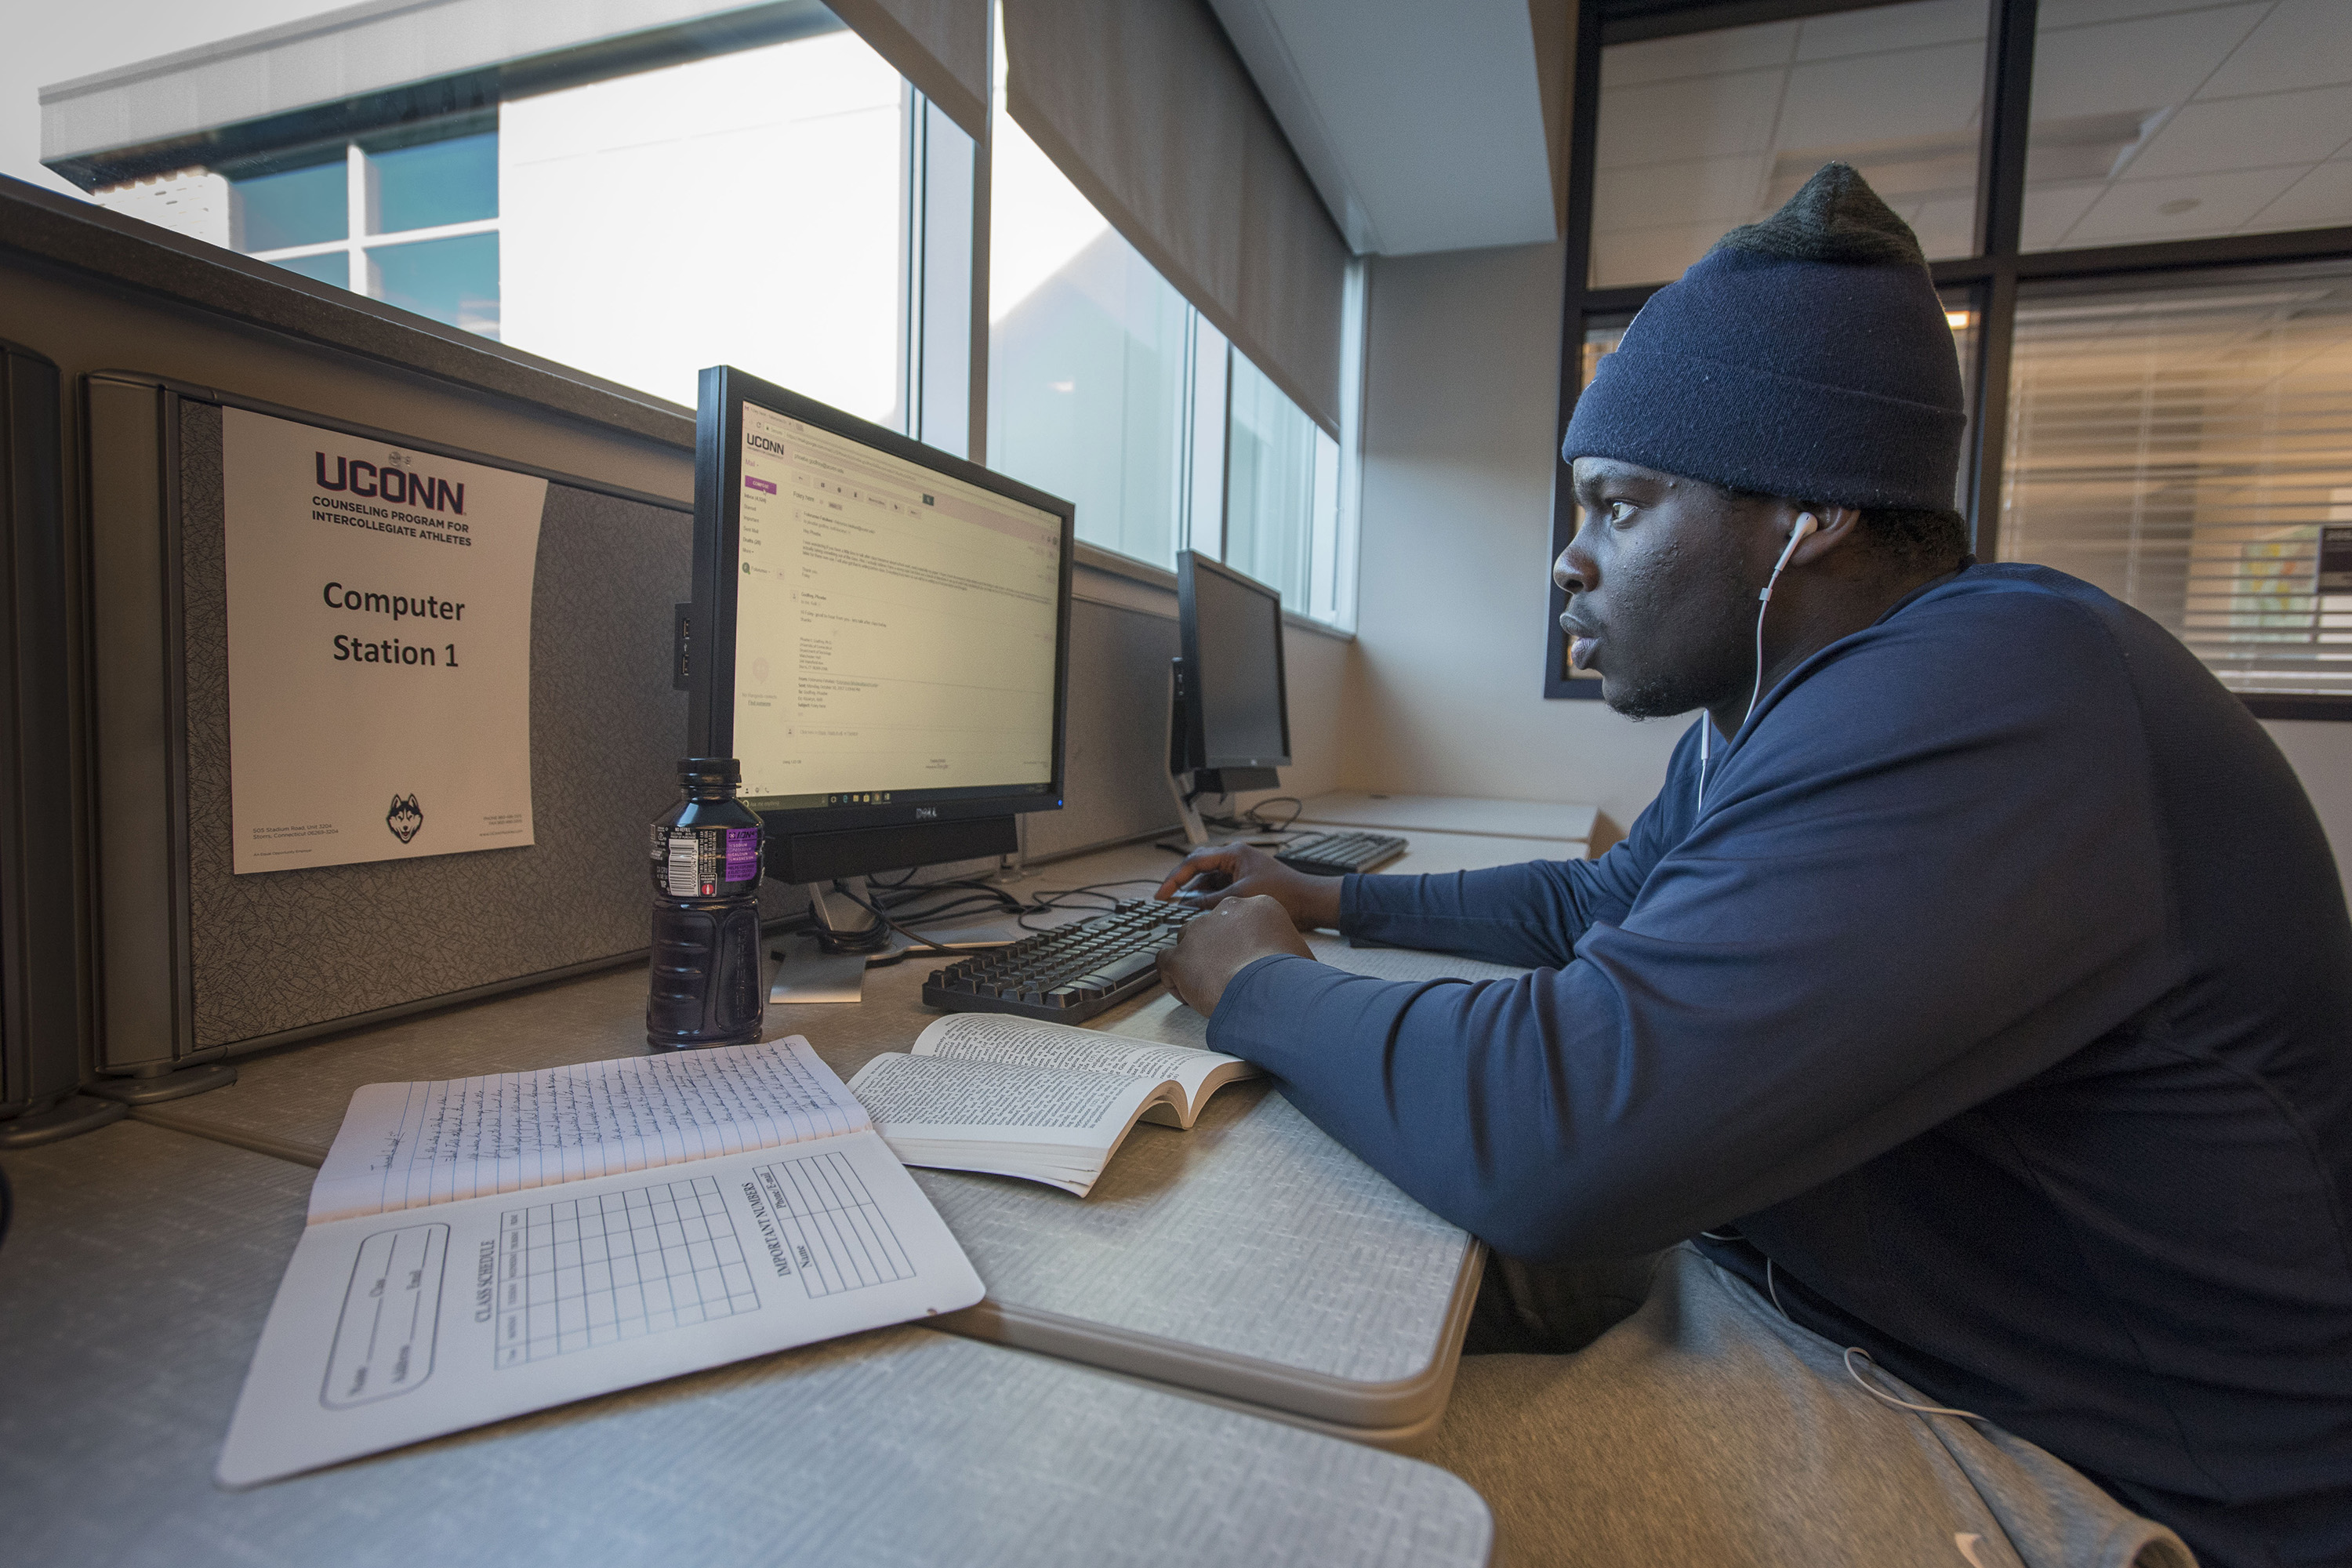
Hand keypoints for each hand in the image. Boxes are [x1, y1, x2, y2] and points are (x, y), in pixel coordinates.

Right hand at [1153, 844, 1343, 929]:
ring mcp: (1239, 871)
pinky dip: (1209, 902)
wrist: (1310, 902)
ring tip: (1182, 913)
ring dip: (1196, 896)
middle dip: (1181, 886)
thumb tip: (1186, 909)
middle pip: (1198, 869)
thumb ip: (1210, 902)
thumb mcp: (1241, 897)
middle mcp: (1234, 859)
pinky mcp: (1244, 884)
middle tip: (1166, 903)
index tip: (1161, 896)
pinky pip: (1219, 891)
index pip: (1194, 862)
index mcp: (1233, 853)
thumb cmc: (1284, 892)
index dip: (1174, 879)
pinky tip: (1201, 915)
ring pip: (1208, 882)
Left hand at [1157, 895, 1312, 1015]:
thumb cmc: (1290, 976)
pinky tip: (1186, 993)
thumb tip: (1292, 962)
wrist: (1270, 991)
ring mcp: (1199, 931)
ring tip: (1205, 987)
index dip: (1237, 942)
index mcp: (1256, 906)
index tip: (1242, 960)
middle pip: (1210, 927)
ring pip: (1185, 941)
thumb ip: (1285, 948)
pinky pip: (1165, 962)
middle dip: (1214, 949)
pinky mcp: (1179, 955)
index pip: (1237, 919)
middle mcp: (1225, 911)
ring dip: (1192, 962)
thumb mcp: (1298, 951)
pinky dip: (1172, 979)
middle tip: (1225, 974)